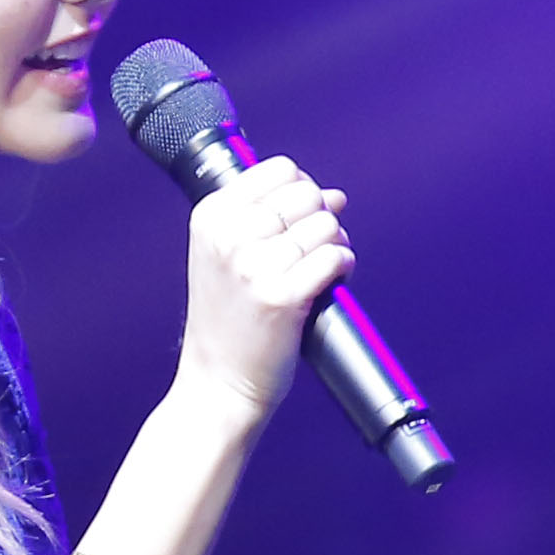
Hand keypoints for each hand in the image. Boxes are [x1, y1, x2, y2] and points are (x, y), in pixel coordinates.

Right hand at [174, 154, 353, 418]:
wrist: (217, 384)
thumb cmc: (227, 321)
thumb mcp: (224, 257)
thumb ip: (269, 219)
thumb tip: (336, 196)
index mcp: (211, 217)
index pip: (280, 170)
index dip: (303, 188)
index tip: (300, 217)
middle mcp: (228, 236)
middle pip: (308, 193)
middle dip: (322, 216)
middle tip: (314, 248)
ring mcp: (254, 266)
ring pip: (326, 224)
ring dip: (336, 243)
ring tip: (322, 267)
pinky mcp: (282, 297)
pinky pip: (335, 257)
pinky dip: (343, 265)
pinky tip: (333, 280)